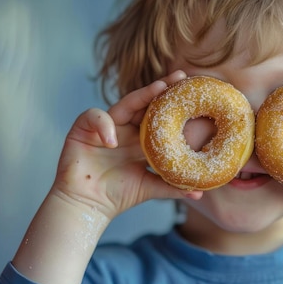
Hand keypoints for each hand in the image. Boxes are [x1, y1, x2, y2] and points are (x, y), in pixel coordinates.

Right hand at [50, 70, 202, 219]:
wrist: (88, 206)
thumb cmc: (117, 195)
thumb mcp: (149, 187)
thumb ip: (172, 186)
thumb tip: (199, 193)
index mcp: (140, 139)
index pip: (159, 116)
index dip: (173, 104)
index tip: (193, 91)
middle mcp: (124, 129)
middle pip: (144, 103)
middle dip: (161, 88)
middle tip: (179, 77)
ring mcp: (105, 127)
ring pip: (123, 104)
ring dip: (140, 95)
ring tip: (158, 89)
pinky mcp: (83, 129)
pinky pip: (94, 117)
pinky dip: (104, 126)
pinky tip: (112, 141)